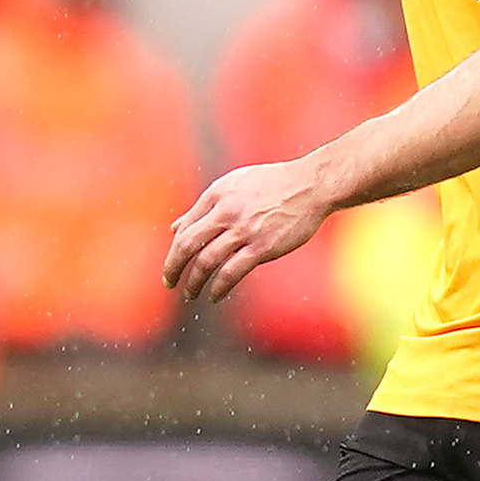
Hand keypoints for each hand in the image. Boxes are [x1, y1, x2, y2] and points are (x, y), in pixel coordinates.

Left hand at [163, 159, 330, 303]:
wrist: (311, 185)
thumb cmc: (272, 184)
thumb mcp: (232, 185)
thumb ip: (203, 207)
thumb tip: (174, 228)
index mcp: (217, 194)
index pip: (186, 226)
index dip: (175, 249)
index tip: (174, 264)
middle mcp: (226, 211)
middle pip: (187, 245)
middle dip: (173, 267)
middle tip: (168, 282)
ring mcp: (244, 230)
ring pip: (206, 262)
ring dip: (194, 282)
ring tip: (191, 293)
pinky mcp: (262, 247)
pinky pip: (232, 272)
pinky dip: (219, 287)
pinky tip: (214, 296)